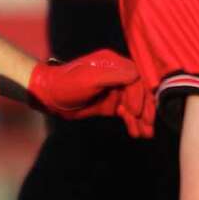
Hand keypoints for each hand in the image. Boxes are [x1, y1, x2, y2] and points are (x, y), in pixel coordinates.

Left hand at [28, 50, 152, 136]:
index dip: (139, 96)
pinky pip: (126, 112)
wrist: (49, 96)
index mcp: (114, 64)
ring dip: (141, 119)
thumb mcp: (90, 78)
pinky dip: (131, 121)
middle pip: (139, 92)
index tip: (135, 112)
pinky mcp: (109, 103)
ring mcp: (114, 90)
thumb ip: (114, 76)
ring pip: (134, 104)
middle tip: (149, 127)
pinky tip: (136, 131)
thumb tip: (137, 75)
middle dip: (145, 110)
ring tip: (145, 134)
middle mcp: (117, 75)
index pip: (136, 78)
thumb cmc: (67, 84)